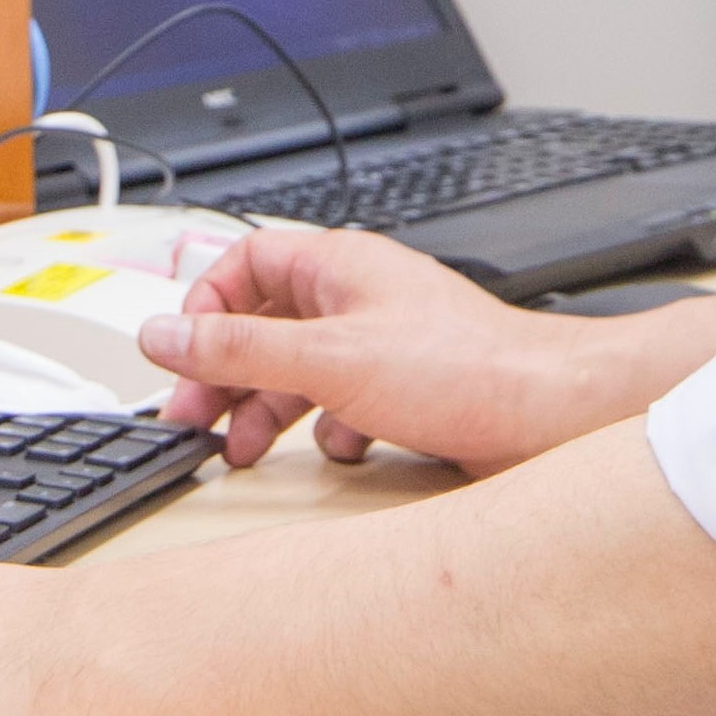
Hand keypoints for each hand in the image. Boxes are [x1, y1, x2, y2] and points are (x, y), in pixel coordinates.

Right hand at [144, 224, 600, 473]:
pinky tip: (343, 450)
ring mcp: (385, 342)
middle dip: (227, 375)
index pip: (246, 263)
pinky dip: (331, 430)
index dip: (207, 307)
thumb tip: (163, 334)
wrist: (552, 414)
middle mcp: (361, 297)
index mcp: (340, 266)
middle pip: (265, 324)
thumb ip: (239, 349)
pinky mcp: (407, 387)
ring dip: (268, 411)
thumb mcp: (328, 361)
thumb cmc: (466, 370)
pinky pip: (343, 404)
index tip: (182, 356)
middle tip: (195, 422)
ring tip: (244, 451)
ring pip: (301, 370)